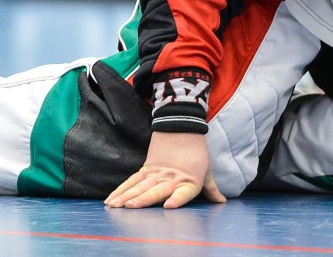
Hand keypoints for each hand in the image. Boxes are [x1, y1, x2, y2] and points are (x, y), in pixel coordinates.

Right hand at [104, 131, 226, 208]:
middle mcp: (172, 179)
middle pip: (156, 190)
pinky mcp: (147, 168)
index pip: (183, 193)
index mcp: (189, 182)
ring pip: (140, 186)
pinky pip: (132, 180)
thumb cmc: (197, 153)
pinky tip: (111, 199)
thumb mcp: (207, 171)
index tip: (169, 205)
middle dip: (143, 199)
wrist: (183, 127)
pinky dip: (121, 190)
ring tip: (115, 205)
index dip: (177, 199)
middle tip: (130, 206)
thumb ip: (211, 189)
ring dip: (127, 195)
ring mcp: (157, 173)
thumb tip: (222, 202)